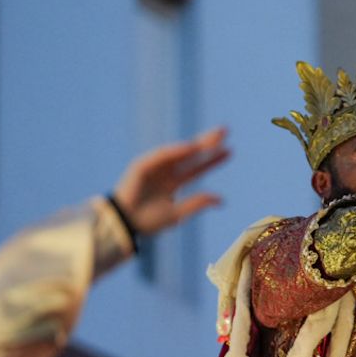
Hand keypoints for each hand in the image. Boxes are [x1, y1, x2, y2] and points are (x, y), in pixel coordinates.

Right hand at [112, 127, 230, 235]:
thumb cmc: (148, 222)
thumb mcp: (177, 213)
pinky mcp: (141, 166)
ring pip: (178, 152)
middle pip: (191, 154)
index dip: (213, 160)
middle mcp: (166, 173)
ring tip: (213, 137)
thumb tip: (222, 199)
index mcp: (174, 184)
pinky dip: (174, 151)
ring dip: (195, 143)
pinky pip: (160, 156)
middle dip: (207, 142)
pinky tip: (190, 147)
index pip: (198, 168)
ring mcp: (154, 167)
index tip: (230, 151)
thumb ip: (198, 203)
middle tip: (226, 131)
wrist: (125, 225)